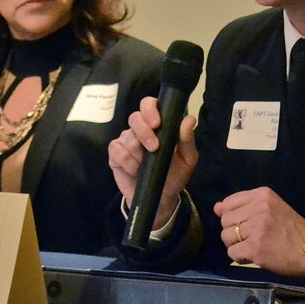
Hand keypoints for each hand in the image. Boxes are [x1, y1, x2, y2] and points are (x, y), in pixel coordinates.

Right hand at [108, 96, 197, 228]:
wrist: (160, 198)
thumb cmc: (174, 175)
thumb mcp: (187, 160)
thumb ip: (187, 140)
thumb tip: (189, 119)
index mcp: (157, 124)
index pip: (148, 105)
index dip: (150, 109)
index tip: (157, 123)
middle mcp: (140, 129)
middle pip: (134, 117)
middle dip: (144, 132)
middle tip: (154, 148)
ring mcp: (126, 140)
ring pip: (126, 137)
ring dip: (138, 154)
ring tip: (145, 166)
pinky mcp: (115, 154)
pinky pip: (116, 150)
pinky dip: (127, 162)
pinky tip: (134, 170)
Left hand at [215, 187, 304, 276]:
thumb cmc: (292, 229)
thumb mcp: (270, 208)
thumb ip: (243, 206)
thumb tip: (216, 207)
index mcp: (262, 194)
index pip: (228, 203)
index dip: (232, 216)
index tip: (245, 224)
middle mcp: (258, 208)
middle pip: (225, 220)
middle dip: (233, 232)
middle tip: (250, 238)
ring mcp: (256, 227)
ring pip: (226, 237)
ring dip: (236, 245)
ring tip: (253, 247)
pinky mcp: (255, 247)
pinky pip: (232, 252)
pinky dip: (239, 257)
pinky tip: (253, 256)